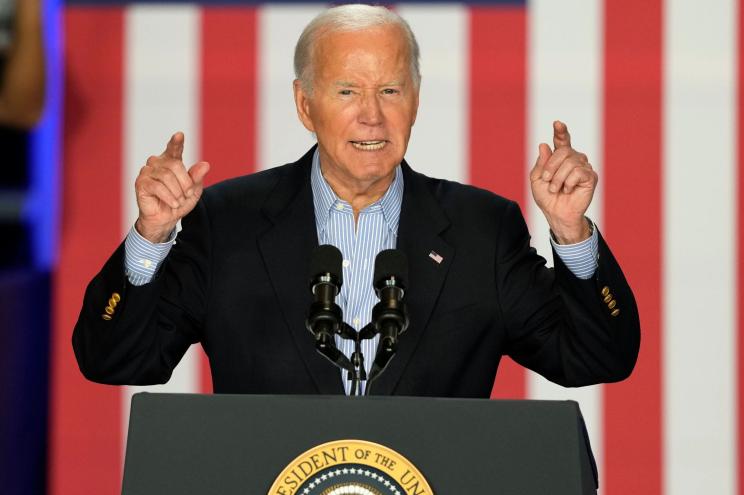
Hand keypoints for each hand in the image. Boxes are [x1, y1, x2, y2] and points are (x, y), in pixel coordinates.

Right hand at [134, 132, 209, 242]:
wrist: (166, 219)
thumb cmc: (179, 202)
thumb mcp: (193, 191)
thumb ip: (198, 177)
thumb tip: (205, 165)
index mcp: (170, 161)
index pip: (174, 149)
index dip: (176, 142)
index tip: (180, 135)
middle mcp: (157, 163)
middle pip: (175, 165)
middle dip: (185, 182)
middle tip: (188, 194)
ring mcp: (147, 171)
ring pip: (166, 176)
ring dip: (177, 192)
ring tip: (179, 201)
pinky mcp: (141, 183)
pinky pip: (157, 186)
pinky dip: (169, 197)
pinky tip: (173, 203)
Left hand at [529, 121, 596, 243]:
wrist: (556, 214)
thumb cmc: (547, 197)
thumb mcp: (537, 179)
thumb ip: (540, 163)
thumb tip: (544, 145)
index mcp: (560, 158)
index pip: (562, 141)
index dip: (560, 132)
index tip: (557, 123)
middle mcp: (573, 159)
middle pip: (563, 151)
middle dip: (551, 166)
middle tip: (547, 180)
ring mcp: (583, 167)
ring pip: (570, 162)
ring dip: (558, 178)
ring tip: (556, 189)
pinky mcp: (590, 177)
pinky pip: (578, 172)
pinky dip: (568, 183)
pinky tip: (568, 190)